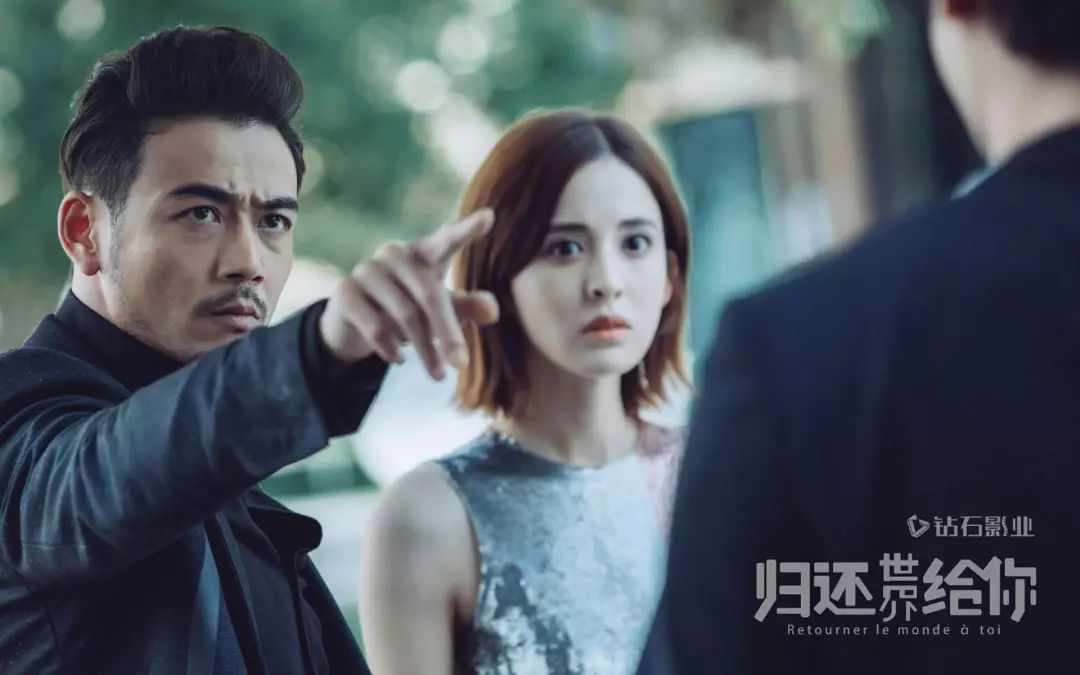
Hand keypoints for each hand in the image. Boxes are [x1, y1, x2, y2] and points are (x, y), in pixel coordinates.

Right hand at [319, 209, 500, 379]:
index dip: (466, 229)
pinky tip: (399, 359)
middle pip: (429, 293)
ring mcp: (367, 270)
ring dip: (425, 350)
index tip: (489, 217)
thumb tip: (493, 311)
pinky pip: (376, 327)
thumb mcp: (441, 311)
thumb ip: (468, 308)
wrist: (354, 324)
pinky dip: (392, 350)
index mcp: (424, 253)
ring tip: (438, 374)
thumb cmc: (410, 310)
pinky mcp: (345, 291)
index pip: (446, 239)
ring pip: (404, 315)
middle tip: (461, 365)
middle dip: (447, 333)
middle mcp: (395, 254)